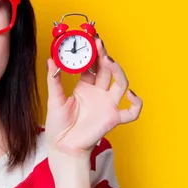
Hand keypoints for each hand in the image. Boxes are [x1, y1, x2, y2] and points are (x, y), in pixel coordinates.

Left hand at [45, 36, 142, 156]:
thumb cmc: (59, 126)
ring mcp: (108, 105)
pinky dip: (136, 104)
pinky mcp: (113, 118)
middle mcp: (99, 93)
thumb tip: (51, 60)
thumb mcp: (54, 100)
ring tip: (109, 61)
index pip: (92, 65)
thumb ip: (54, 80)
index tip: (89, 40)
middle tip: (99, 44)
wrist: (63, 147)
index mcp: (85, 87)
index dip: (93, 53)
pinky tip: (131, 94)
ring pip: (121, 83)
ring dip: (118, 71)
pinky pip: (131, 112)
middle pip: (107, 70)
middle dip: (104, 56)